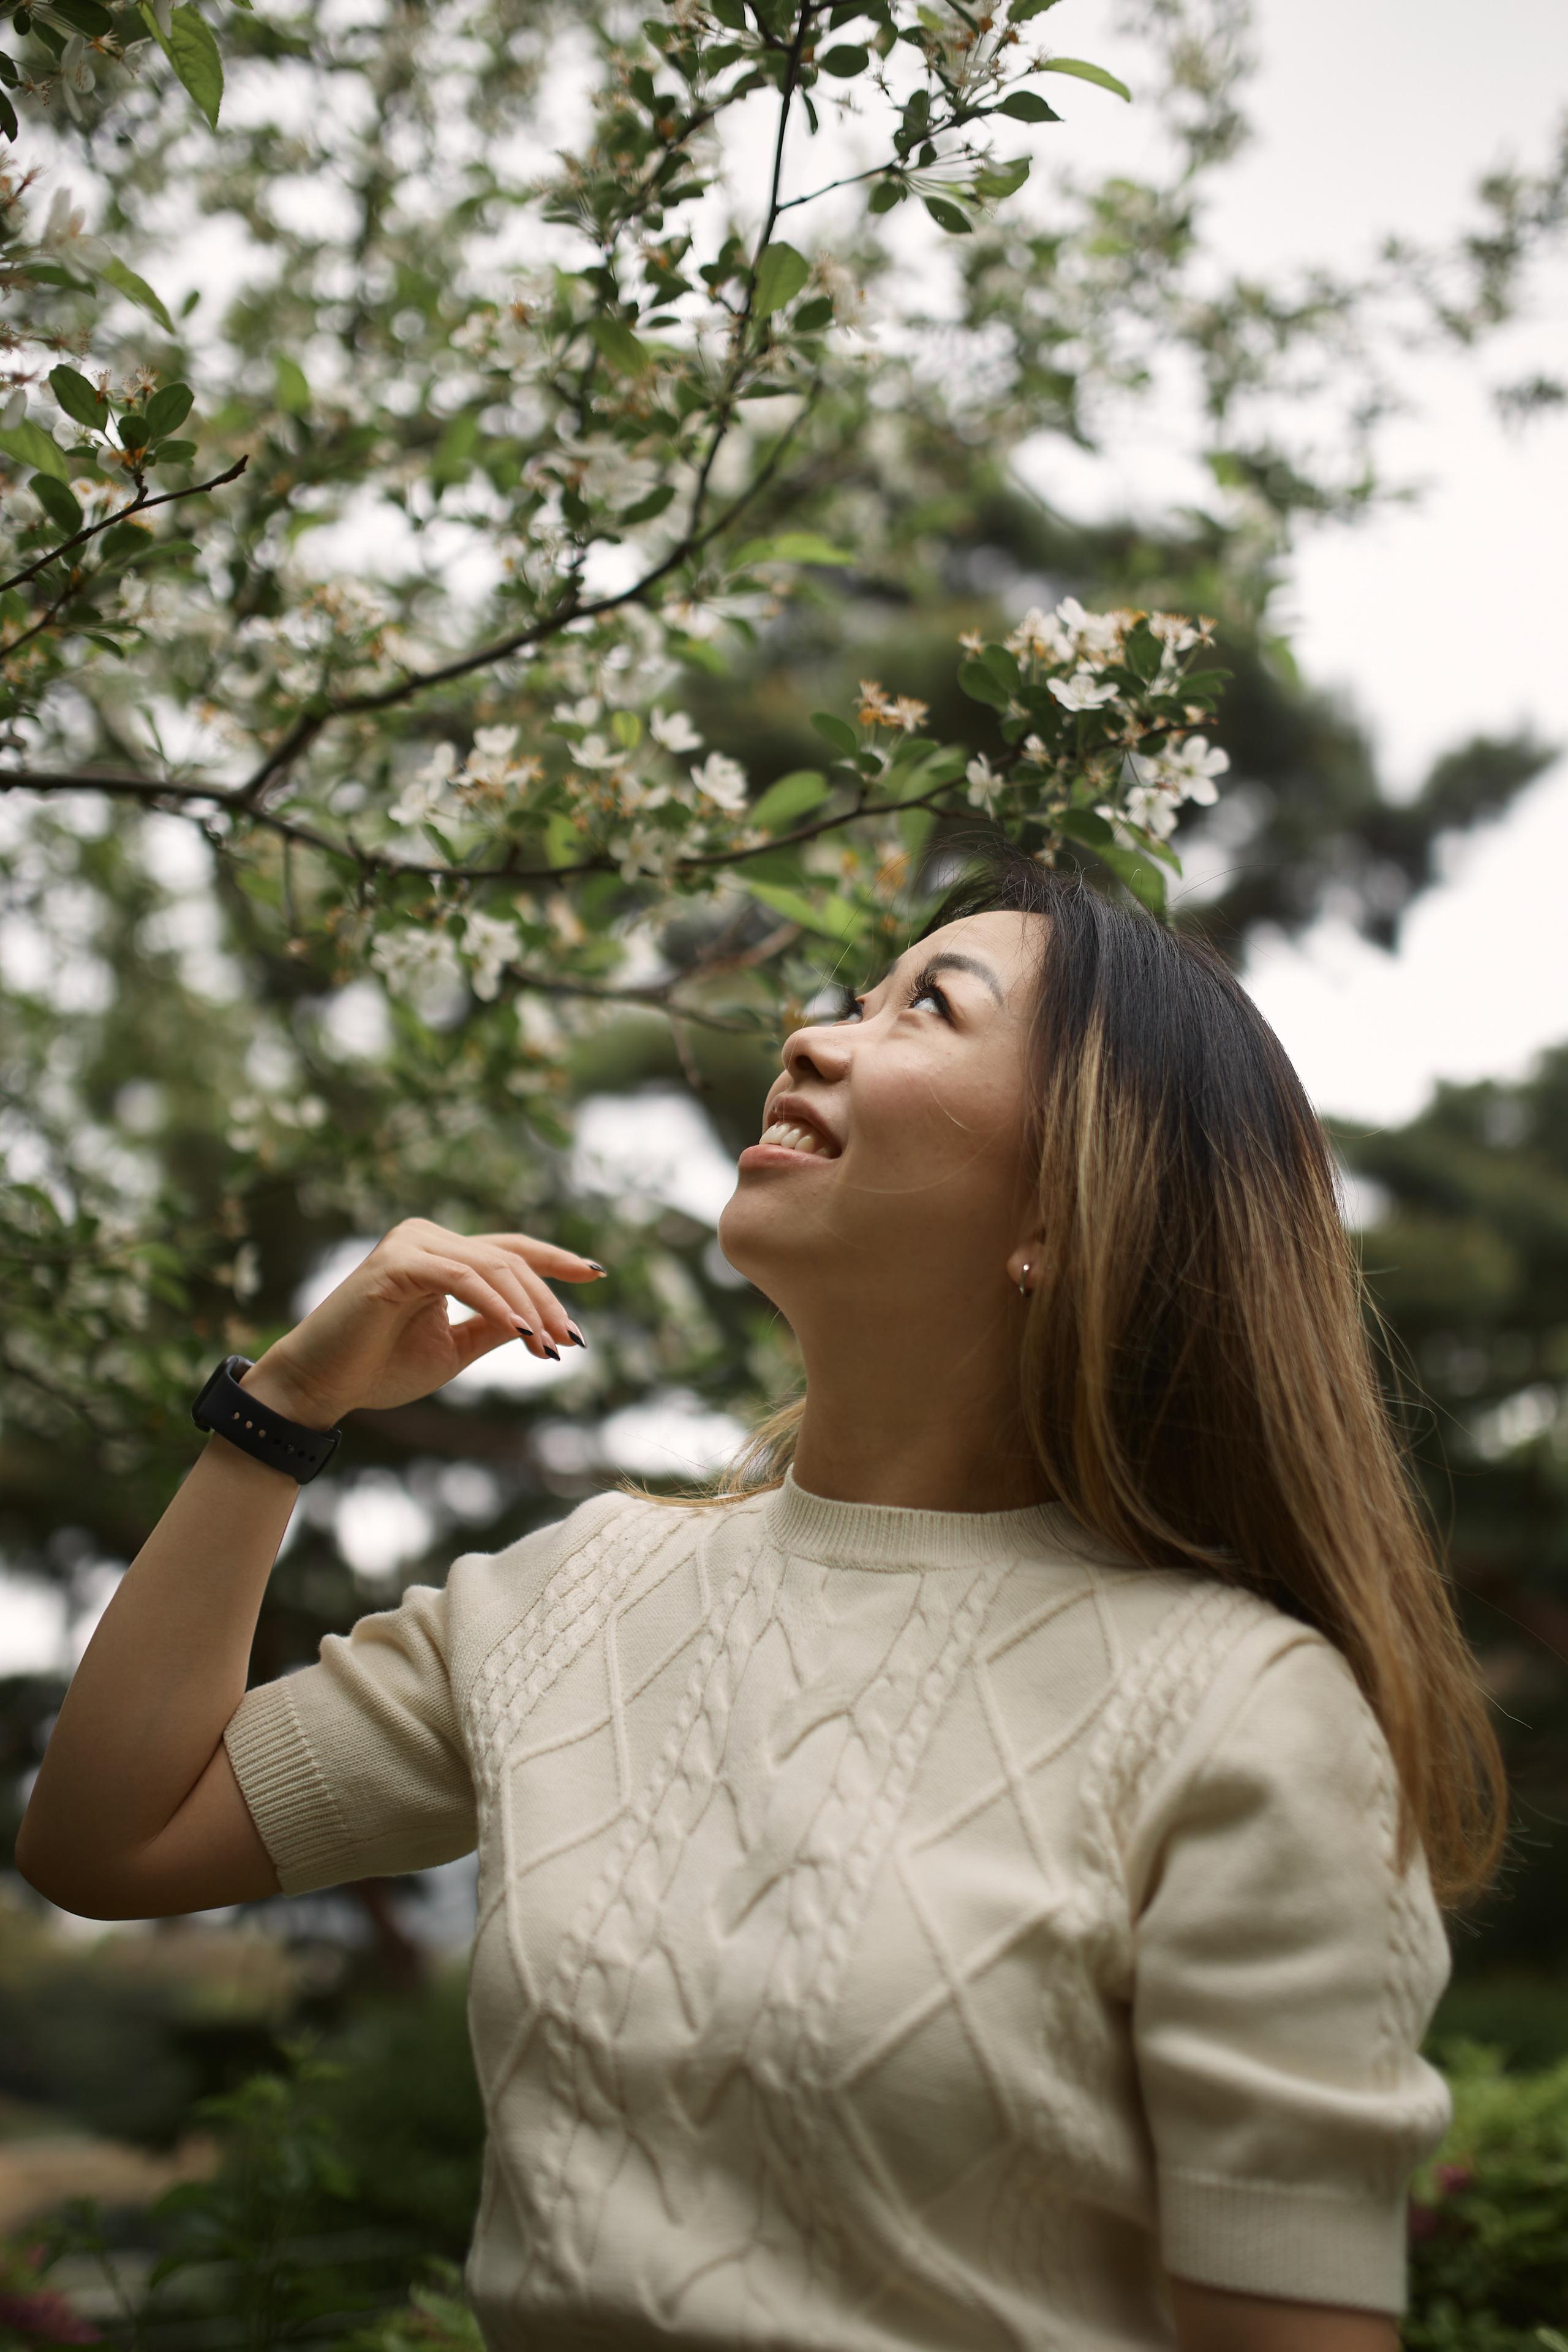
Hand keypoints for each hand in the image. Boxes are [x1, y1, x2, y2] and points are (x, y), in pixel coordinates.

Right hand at [241, 1218, 603, 1427]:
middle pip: (510, 1259)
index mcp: (440, 1253)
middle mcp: (426, 1236)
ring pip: (493, 1267)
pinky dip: (496, 1304)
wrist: (319, 1387)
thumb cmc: (379, 1368)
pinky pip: (462, 1279)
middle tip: (573, 1341)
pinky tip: (521, 1332)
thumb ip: (494, 1327)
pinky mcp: (395, 1263)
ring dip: (530, 1308)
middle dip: (549, 1301)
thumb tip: (542, 1322)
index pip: (510, 1249)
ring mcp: (410, 1244)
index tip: (596, 1274)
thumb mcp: (454, 1348)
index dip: (555, 1260)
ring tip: (552, 1346)